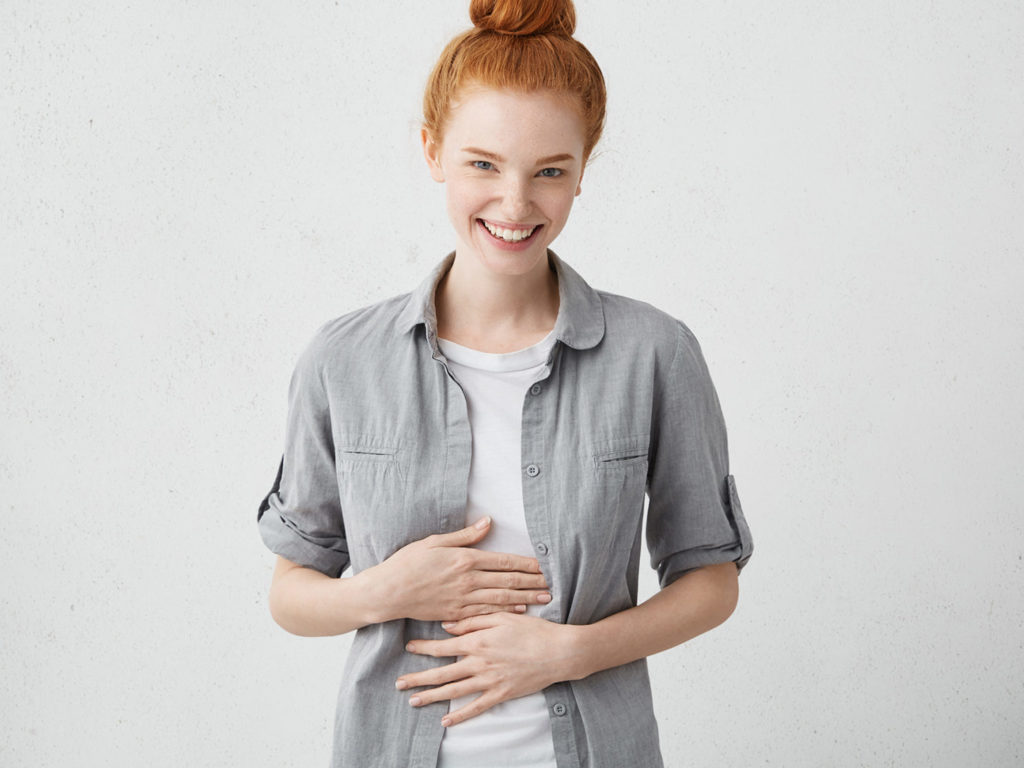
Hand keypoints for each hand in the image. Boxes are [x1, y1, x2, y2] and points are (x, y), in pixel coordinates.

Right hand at [370, 517, 551, 622]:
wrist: (387, 592)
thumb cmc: (407, 563)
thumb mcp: (435, 541)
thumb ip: (464, 535)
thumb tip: (487, 522)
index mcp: (464, 559)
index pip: (503, 561)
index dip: (526, 564)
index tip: (544, 564)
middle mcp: (468, 580)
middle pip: (508, 581)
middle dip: (533, 582)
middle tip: (554, 583)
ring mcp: (463, 599)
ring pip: (502, 598)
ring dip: (526, 597)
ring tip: (545, 597)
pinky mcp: (456, 613)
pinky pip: (487, 613)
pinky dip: (506, 612)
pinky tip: (520, 611)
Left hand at [396, 612, 582, 726]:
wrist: (558, 652)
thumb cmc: (532, 630)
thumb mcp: (502, 617)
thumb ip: (473, 621)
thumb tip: (448, 626)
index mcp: (478, 642)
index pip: (443, 646)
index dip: (424, 648)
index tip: (408, 648)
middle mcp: (479, 663)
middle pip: (442, 673)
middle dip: (418, 678)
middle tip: (399, 683)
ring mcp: (490, 681)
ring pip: (454, 692)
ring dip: (432, 697)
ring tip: (413, 701)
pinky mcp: (501, 694)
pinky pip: (476, 708)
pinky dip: (460, 716)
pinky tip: (445, 721)